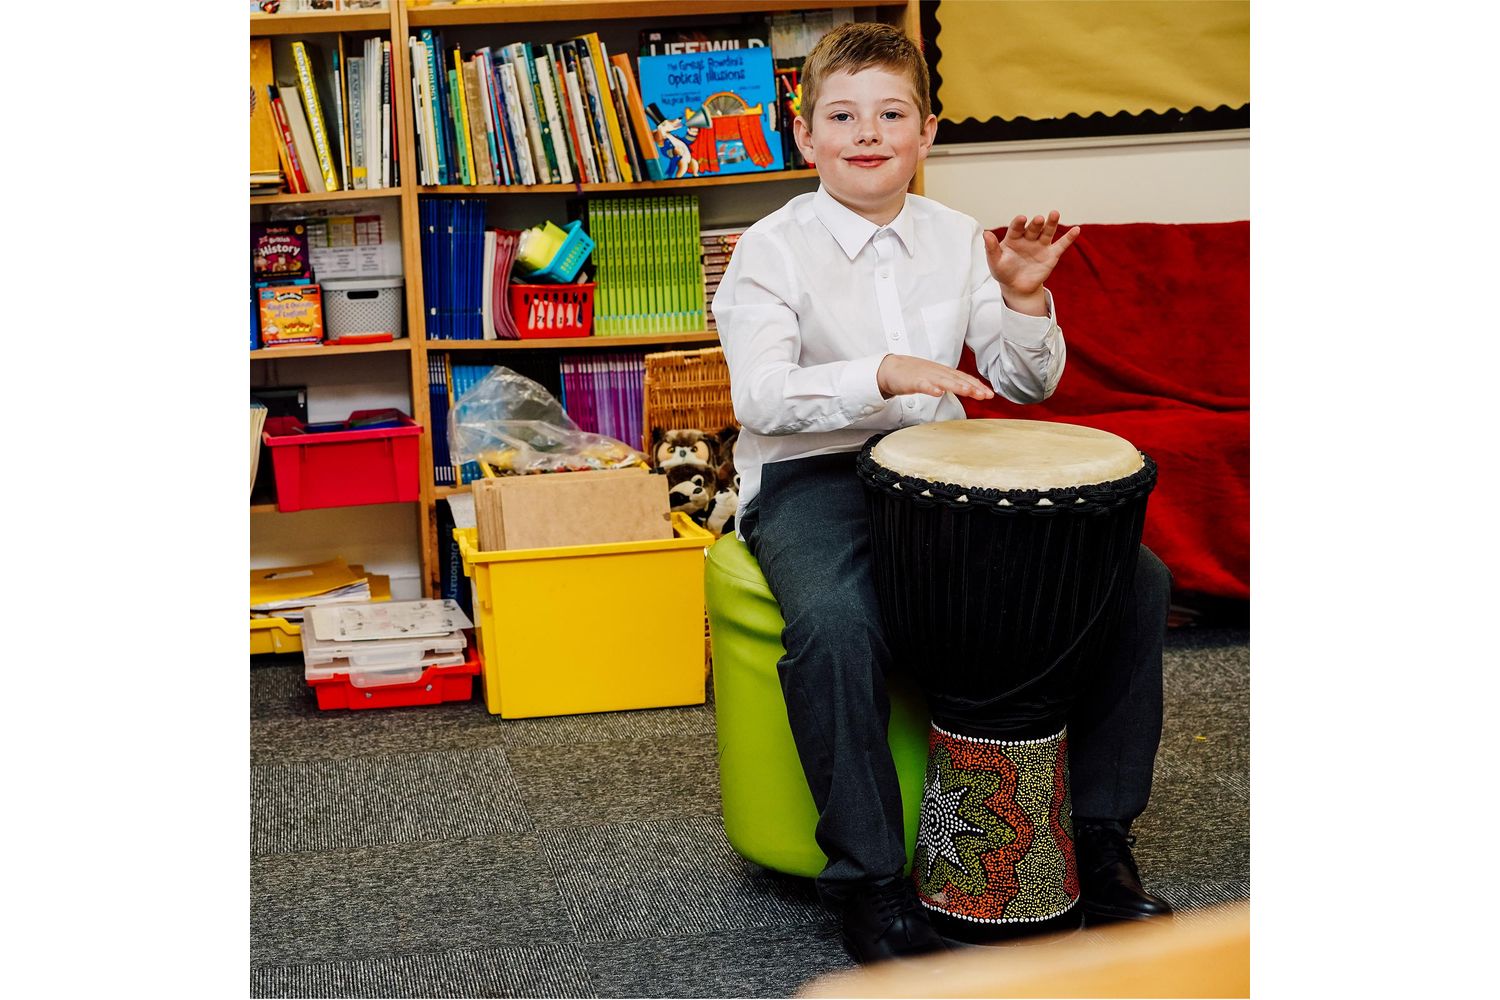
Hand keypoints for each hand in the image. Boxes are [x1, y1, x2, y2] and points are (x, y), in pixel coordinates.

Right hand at [877, 354, 994, 400]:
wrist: (890, 369)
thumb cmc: (913, 374)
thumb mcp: (935, 377)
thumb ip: (950, 382)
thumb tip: (968, 388)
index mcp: (944, 372)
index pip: (964, 378)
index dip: (978, 385)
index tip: (990, 394)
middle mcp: (938, 372)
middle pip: (958, 379)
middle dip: (973, 387)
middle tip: (985, 395)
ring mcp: (926, 376)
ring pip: (944, 381)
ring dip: (957, 386)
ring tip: (968, 391)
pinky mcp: (913, 381)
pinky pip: (923, 385)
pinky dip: (931, 388)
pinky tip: (938, 393)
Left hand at [983, 211, 1080, 310]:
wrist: (1017, 287)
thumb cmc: (1004, 272)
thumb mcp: (995, 262)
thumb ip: (991, 248)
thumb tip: (985, 234)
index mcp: (1013, 238)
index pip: (1016, 228)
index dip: (1019, 223)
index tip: (1022, 219)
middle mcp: (1028, 238)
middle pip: (1033, 228)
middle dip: (1036, 224)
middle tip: (1039, 219)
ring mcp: (1040, 245)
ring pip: (1047, 232)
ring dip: (1051, 223)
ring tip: (1055, 214)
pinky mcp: (1051, 255)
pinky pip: (1061, 245)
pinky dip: (1069, 238)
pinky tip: (1076, 230)